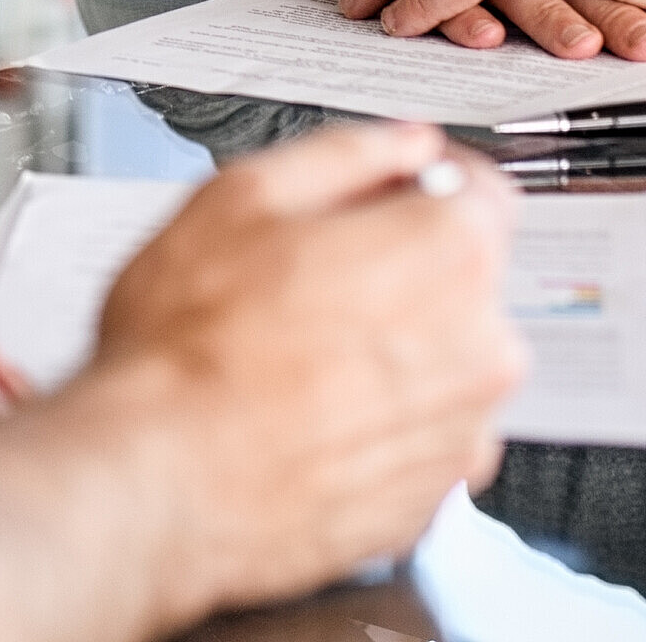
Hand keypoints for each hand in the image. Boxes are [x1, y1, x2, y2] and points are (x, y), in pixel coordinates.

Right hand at [89, 123, 524, 620]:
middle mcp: (478, 347)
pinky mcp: (432, 499)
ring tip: (296, 348)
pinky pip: (422, 431)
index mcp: (444, 255)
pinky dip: (381, 416)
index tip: (390, 188)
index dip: (426, 179)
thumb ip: (344, 154)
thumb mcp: (242, 195)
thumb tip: (398, 145)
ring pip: (442, 357)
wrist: (163, 478)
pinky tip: (307, 407)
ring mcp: (461, 433)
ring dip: (391, 343)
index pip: (483, 191)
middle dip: (400, 264)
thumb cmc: (189, 346)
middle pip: (461, 277)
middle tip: (309, 272)